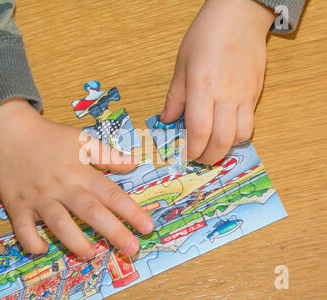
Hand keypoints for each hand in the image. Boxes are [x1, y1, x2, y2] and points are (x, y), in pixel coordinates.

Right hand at [0, 99, 153, 258]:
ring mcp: (39, 198)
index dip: (131, 212)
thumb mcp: (82, 139)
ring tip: (91, 255)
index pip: (111, 194)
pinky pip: (23, 229)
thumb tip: (135, 163)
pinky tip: (42, 249)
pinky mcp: (17, 205)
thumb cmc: (48, 136)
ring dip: (76, 241)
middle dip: (114, 232)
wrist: (8, 131)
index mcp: (81, 172)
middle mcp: (63, 187)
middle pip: (91, 212)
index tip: (147, 227)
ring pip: (59, 224)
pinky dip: (32, 242)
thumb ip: (108, 155)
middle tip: (132, 249)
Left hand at [161, 0, 275, 163]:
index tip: (186, 155)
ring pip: (241, 136)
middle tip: (200, 158)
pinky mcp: (256, 93)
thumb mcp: (181, 65)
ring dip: (226, 148)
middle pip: (222, 140)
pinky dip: (238, 134)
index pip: (199, 130)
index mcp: (202, 87)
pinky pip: (250, 122)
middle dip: (209, 157)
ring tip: (213, 147)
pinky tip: (227, 130)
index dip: (192, 149)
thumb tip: (166, 121)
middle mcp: (225, 94)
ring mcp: (244, 95)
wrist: (239, 17)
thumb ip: (174, 97)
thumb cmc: (206, 36)